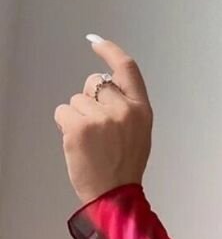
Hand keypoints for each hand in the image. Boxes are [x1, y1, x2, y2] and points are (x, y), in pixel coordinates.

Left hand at [54, 37, 152, 205]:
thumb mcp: (139, 134)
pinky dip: (64, 125)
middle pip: (95, 81)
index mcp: (142, 111)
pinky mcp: (80, 126)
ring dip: (77, 116)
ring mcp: (102, 117)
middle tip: (97, 129)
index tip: (96, 42)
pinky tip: (77, 143)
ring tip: (90, 142)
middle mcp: (124, 110)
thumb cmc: (124, 168)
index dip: (110, 51)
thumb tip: (103, 83)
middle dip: (90, 98)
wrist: (115, 196)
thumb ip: (126, 106)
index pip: (127, 68)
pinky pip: (62, 111)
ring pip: (77, 99)